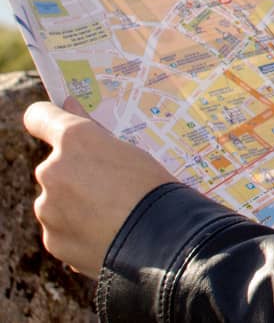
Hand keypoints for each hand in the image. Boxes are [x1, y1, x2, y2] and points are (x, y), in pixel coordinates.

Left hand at [23, 96, 175, 275]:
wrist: (161, 239)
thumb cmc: (153, 187)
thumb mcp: (132, 151)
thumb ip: (94, 133)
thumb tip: (69, 106)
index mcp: (74, 141)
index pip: (40, 117)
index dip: (47, 118)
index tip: (55, 121)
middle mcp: (52, 170)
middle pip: (55, 166)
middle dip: (75, 173)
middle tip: (110, 186)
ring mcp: (48, 208)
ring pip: (57, 200)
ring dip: (76, 204)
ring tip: (113, 215)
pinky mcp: (52, 239)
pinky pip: (62, 229)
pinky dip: (78, 230)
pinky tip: (106, 234)